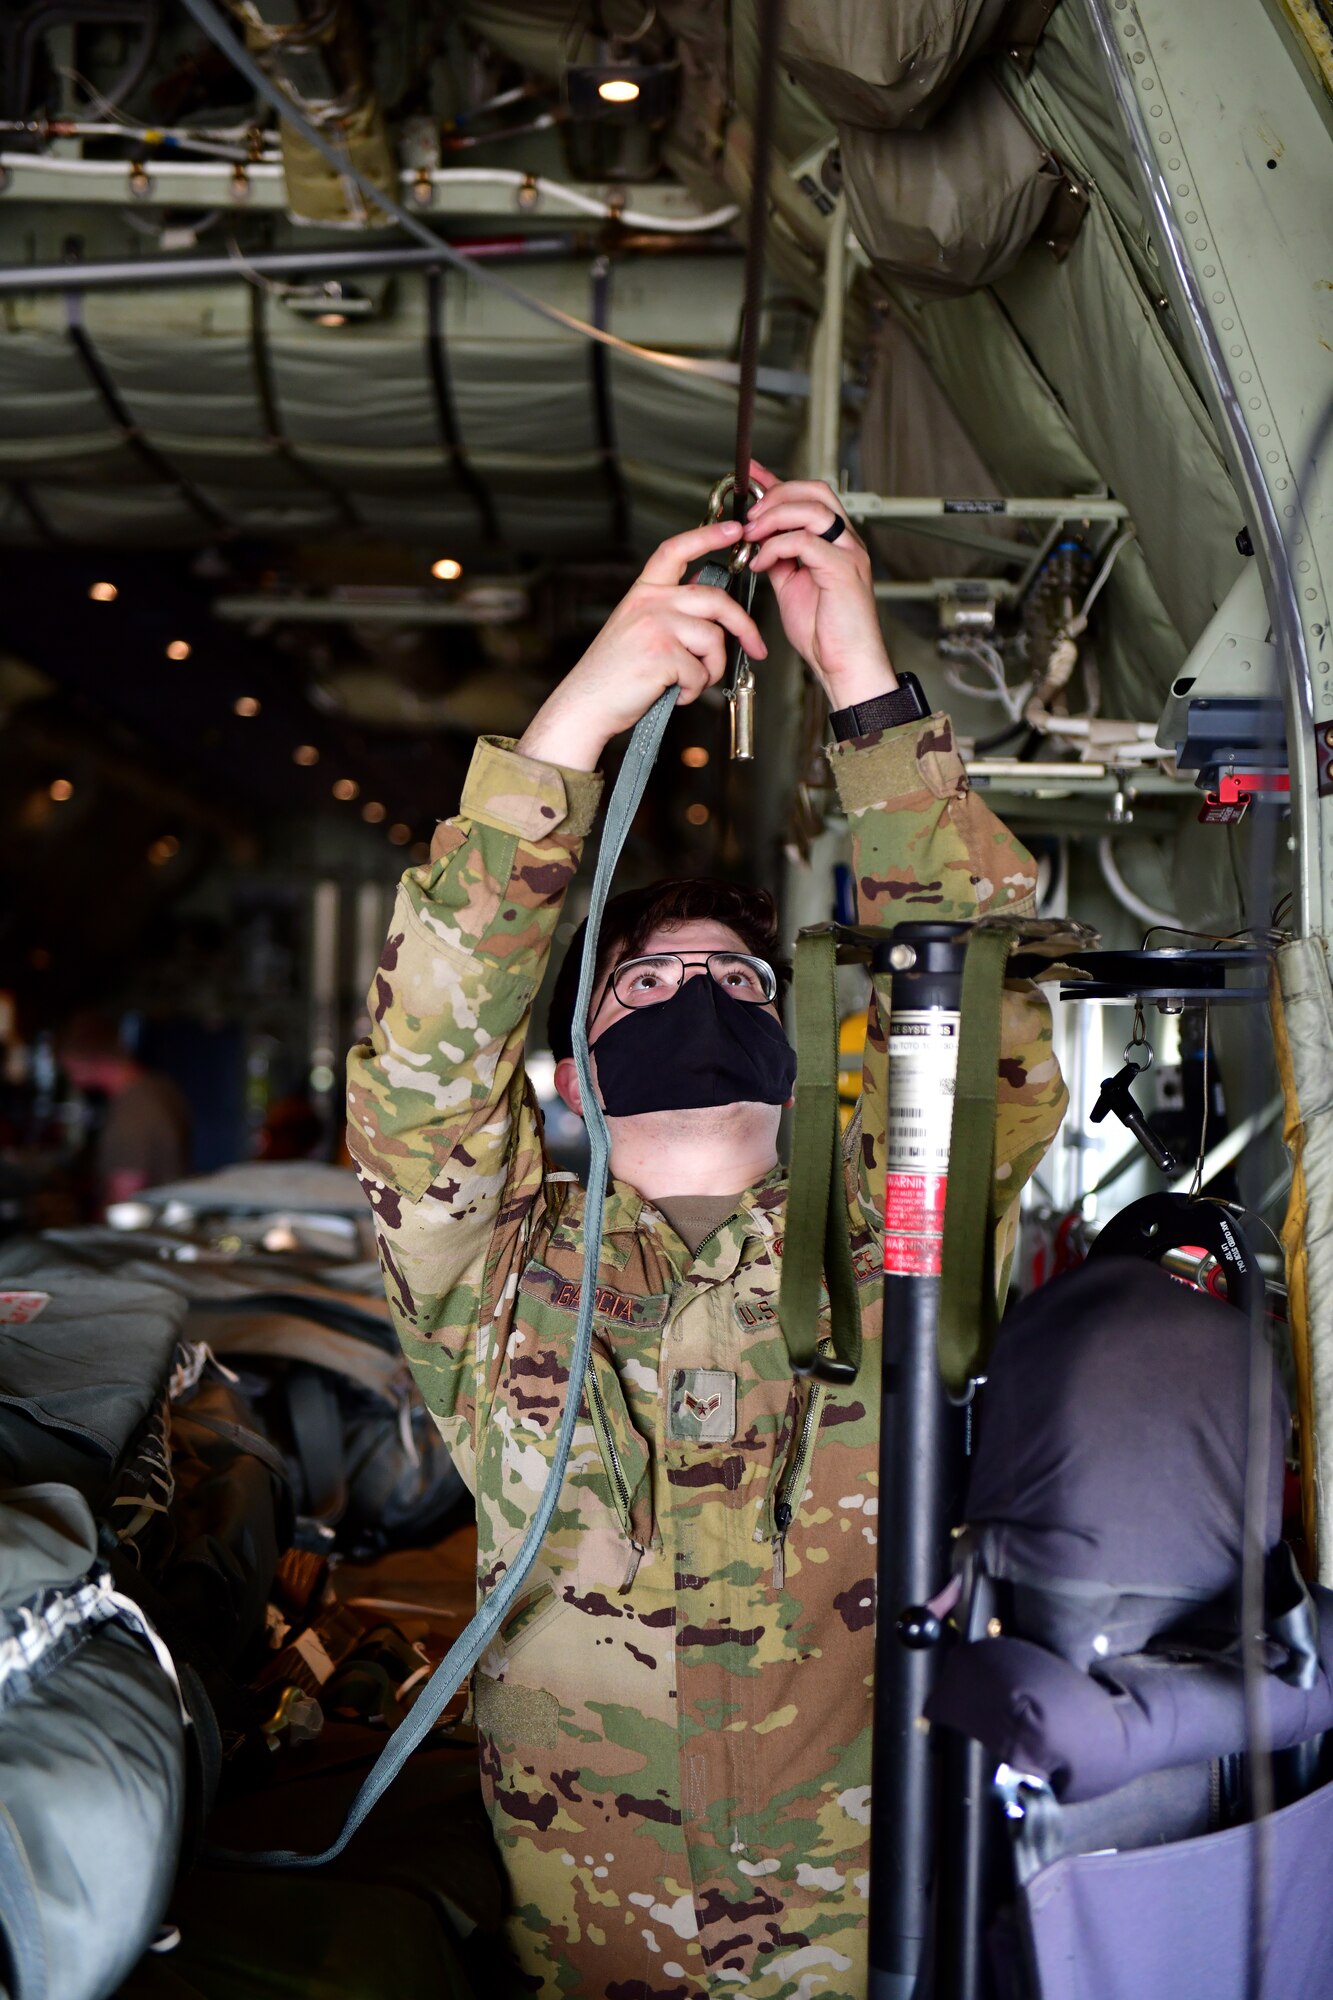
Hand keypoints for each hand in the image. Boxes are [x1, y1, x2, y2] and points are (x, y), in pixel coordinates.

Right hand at [516, 521, 767, 770]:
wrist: (586, 704)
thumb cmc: (612, 675)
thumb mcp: (636, 628)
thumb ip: (668, 610)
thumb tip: (708, 605)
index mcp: (643, 592)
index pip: (676, 550)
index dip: (708, 535)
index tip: (734, 530)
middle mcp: (649, 603)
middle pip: (715, 599)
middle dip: (744, 626)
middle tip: (755, 645)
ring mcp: (655, 626)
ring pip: (713, 640)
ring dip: (711, 669)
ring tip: (690, 682)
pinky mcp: (662, 655)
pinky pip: (701, 672)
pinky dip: (694, 691)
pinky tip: (675, 694)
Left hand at [744, 460, 897, 707]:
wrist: (845, 665)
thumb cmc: (826, 634)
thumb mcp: (791, 588)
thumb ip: (780, 560)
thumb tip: (759, 542)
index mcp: (835, 543)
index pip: (809, 496)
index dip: (777, 481)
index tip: (751, 475)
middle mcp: (846, 542)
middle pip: (815, 491)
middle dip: (777, 495)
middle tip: (750, 517)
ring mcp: (849, 553)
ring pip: (811, 509)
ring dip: (774, 517)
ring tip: (752, 537)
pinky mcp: (843, 569)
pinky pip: (806, 541)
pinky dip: (777, 546)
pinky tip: (762, 563)